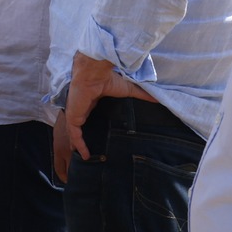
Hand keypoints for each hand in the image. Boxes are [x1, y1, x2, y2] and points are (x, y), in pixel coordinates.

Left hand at [55, 51, 154, 180]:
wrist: (94, 73)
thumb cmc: (108, 79)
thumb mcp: (127, 90)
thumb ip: (141, 95)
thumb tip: (158, 99)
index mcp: (90, 101)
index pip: (88, 114)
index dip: (91, 124)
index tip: (96, 134)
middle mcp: (81, 108)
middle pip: (79, 126)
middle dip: (80, 137)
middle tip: (87, 150)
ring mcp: (76, 113)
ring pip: (74, 133)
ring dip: (78, 144)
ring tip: (84, 157)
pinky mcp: (73, 117)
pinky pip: (74, 135)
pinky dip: (78, 144)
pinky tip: (84, 155)